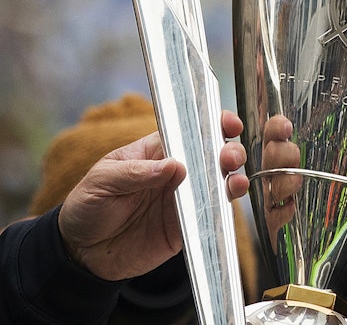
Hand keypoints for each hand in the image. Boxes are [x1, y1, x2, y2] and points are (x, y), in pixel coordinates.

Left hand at [58, 110, 248, 280]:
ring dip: (234, 177)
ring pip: (220, 183)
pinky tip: (229, 200)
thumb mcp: (102, 181)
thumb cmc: (87, 207)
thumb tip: (174, 165)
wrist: (80, 254)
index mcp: (157, 152)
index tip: (227, 124)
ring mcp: (184, 199)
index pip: (190, 132)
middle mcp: (177, 173)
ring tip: (234, 180)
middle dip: (229, 151)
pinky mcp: (186, 226)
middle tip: (228, 157)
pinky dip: (225, 207)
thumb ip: (136, 171)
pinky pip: (212, 215)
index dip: (213, 124)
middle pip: (213, 155)